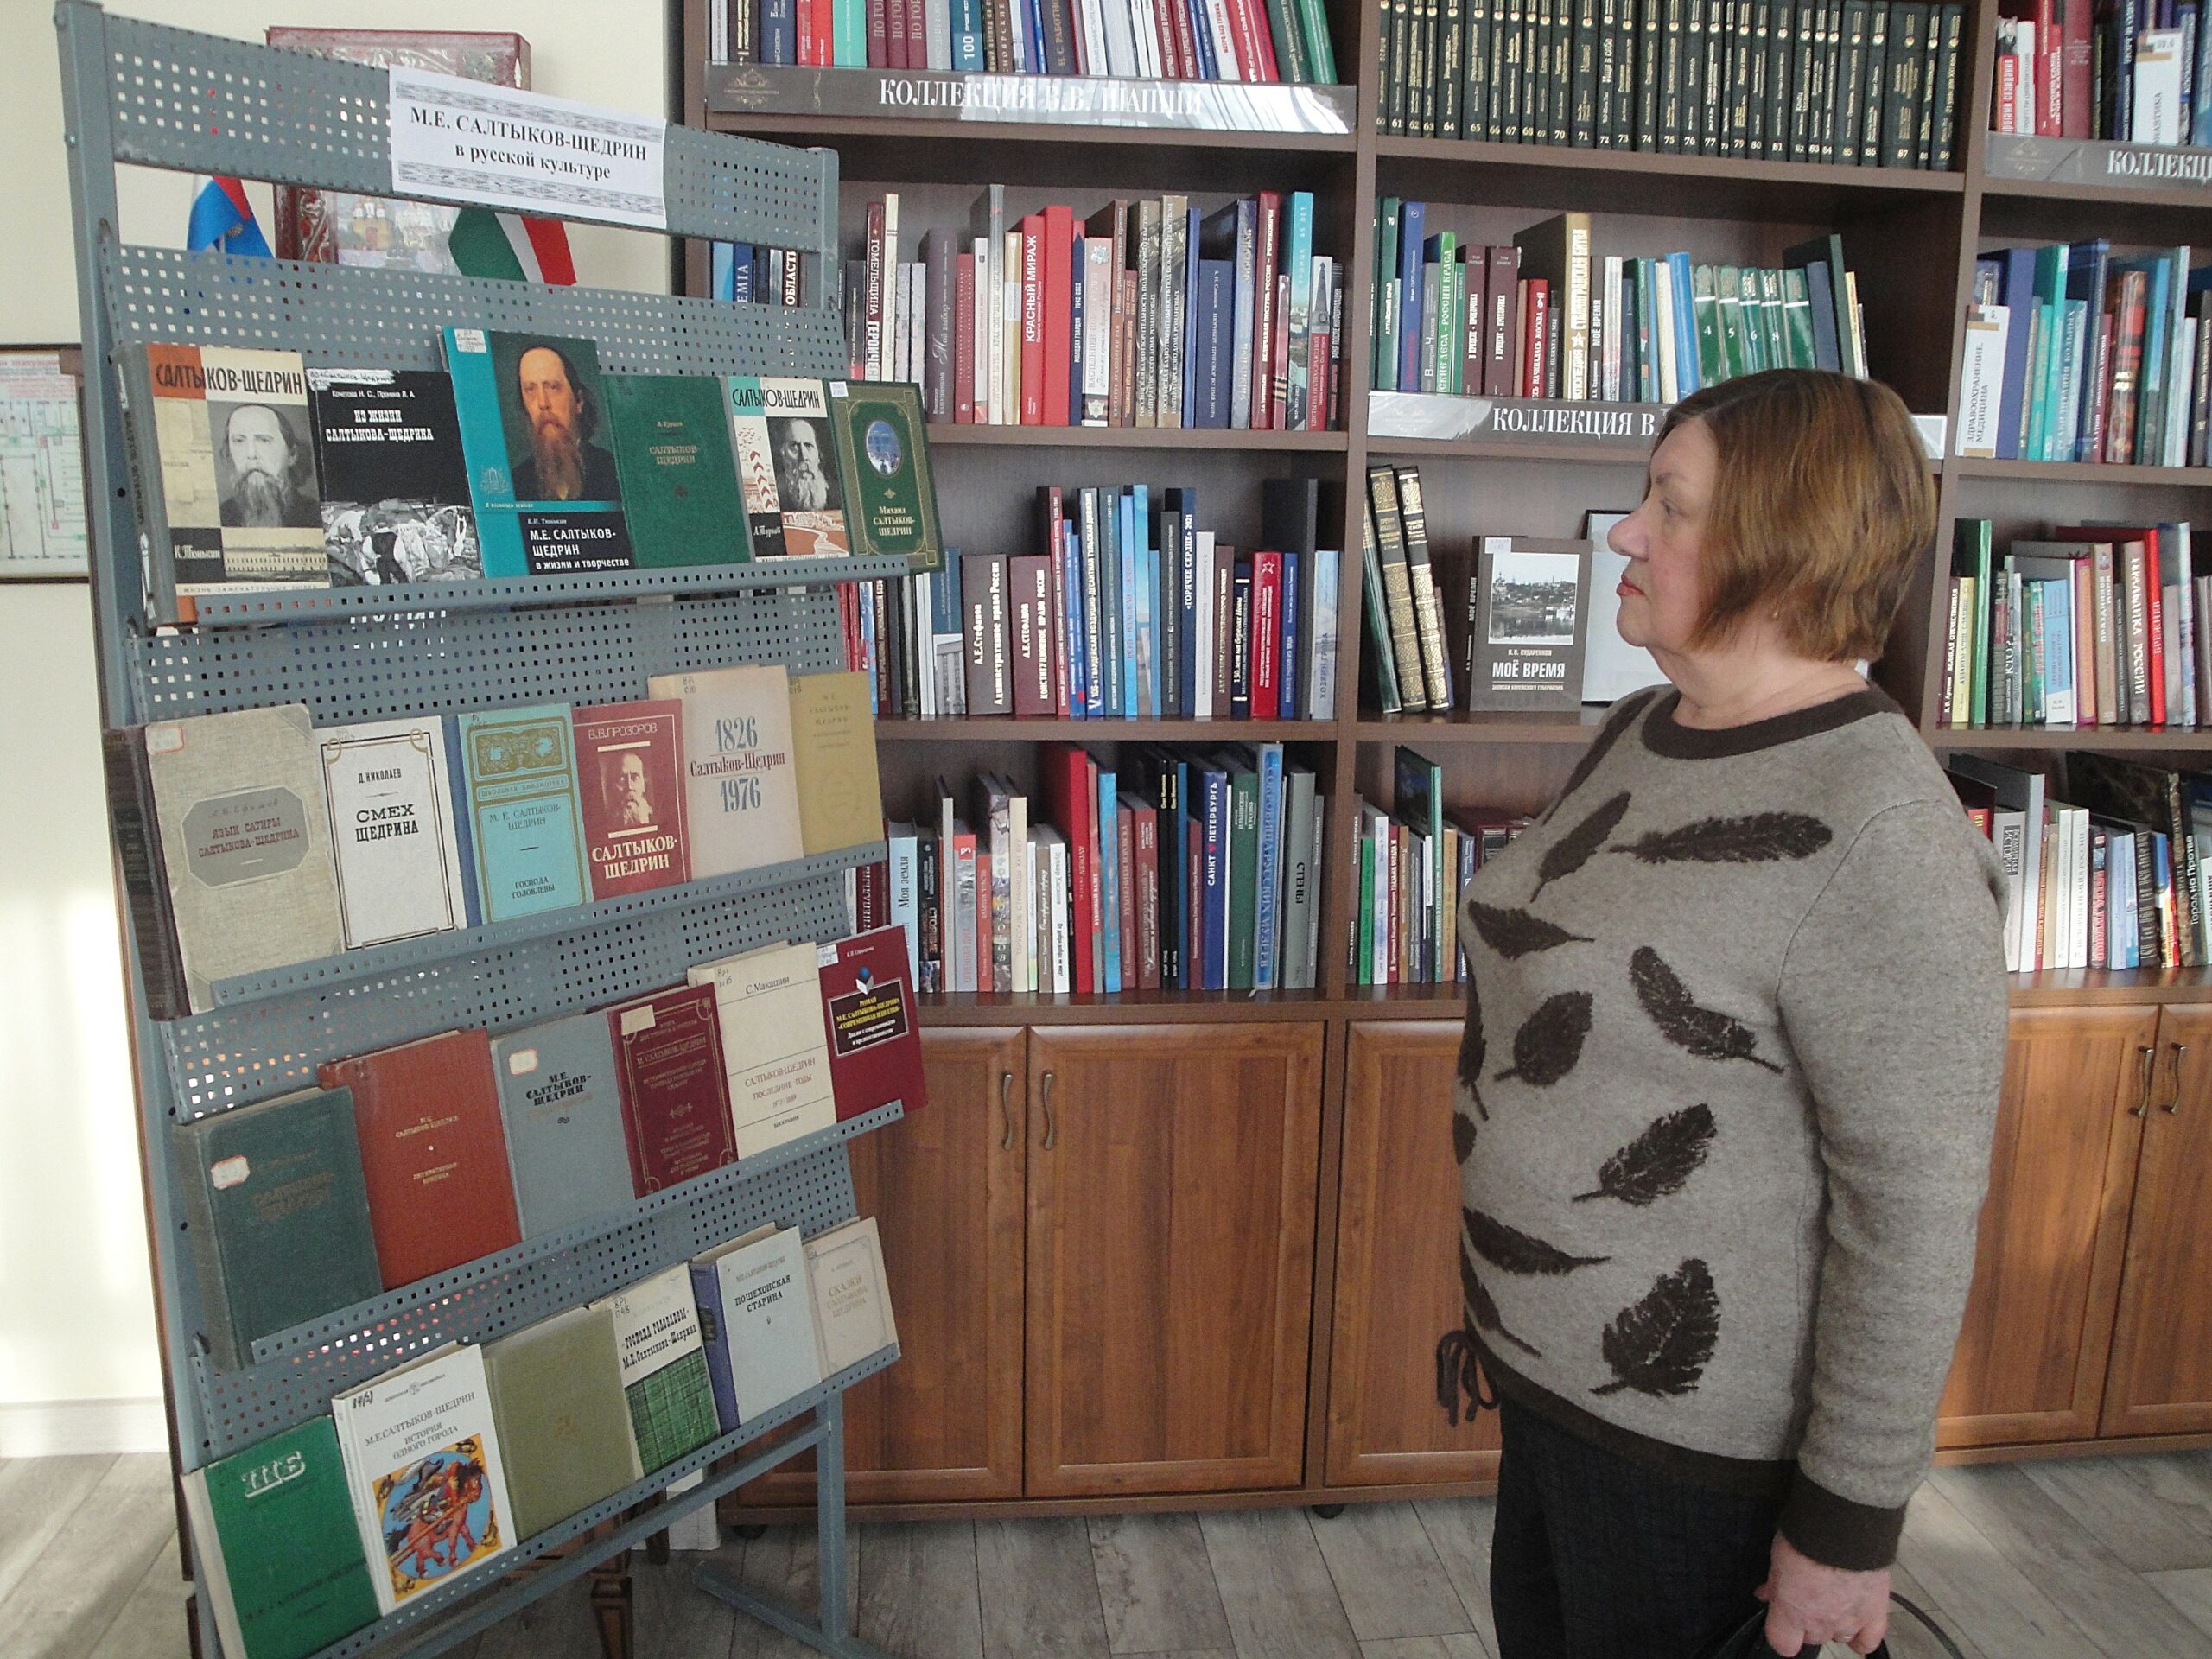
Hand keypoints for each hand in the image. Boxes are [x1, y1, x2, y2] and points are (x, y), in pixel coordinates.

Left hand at [1755, 1532, 1889, 1655]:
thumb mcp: (1778, 1560)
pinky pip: (1869, 1641)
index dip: (1782, 1632)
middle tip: (1810, 1596)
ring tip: (1835, 1600)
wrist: (1843, 1529)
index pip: (1782, 1643)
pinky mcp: (1874, 1615)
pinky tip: (1859, 1629)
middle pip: (1812, 1637)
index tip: (1782, 1621)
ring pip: (1839, 1636)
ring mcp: (1848, 1622)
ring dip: (1835, 1623)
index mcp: (1791, 1611)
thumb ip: (1774, 1585)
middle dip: (1809, 1620)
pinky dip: (1864, 1638)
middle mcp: (1819, 1623)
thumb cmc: (1806, 1539)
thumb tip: (1766, 1594)